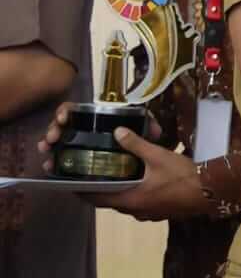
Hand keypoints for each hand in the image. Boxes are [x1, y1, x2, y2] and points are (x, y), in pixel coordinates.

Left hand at [39, 112, 208, 219]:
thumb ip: (136, 145)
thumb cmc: (182, 176)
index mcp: (130, 199)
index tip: (71, 184)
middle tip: (93, 175)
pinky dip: (134, 196)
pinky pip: (139, 205)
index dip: (82, 191)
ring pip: (125, 205)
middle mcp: (135, 210)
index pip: (97, 198)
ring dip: (118, 194)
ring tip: (115, 178)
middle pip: (110, 202)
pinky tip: (140, 184)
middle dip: (100, 191)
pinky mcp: (161, 213)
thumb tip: (117, 131)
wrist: (211, 192)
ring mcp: (149, 214)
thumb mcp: (158, 156)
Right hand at [41, 102, 164, 163]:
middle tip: (52, 139)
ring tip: (47, 151)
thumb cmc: (138, 141)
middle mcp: (83, 129)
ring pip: (57, 141)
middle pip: (61, 125)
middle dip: (53, 130)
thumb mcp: (144, 133)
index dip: (66, 111)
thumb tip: (156, 131)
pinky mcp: (76, 159)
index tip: (63, 118)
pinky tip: (50, 166)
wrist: (140, 163)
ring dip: (49, 144)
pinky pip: (61, 159)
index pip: (75, 110)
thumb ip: (149, 128)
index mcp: (96, 119)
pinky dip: (54, 161)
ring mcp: (78, 144)